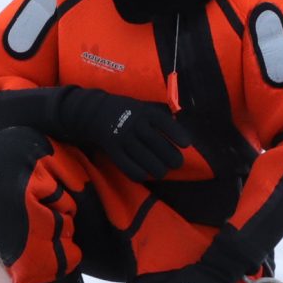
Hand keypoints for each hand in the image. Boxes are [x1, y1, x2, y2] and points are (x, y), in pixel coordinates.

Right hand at [57, 87, 188, 178]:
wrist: (96, 112)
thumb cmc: (127, 111)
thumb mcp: (143, 107)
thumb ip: (159, 119)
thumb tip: (180, 136)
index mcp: (144, 112)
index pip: (163, 122)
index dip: (176, 134)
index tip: (186, 144)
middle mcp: (134, 124)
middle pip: (156, 143)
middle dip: (170, 156)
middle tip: (177, 164)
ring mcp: (122, 137)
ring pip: (143, 157)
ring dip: (157, 168)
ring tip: (162, 172)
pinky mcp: (112, 149)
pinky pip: (127, 166)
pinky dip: (138, 173)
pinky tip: (145, 175)